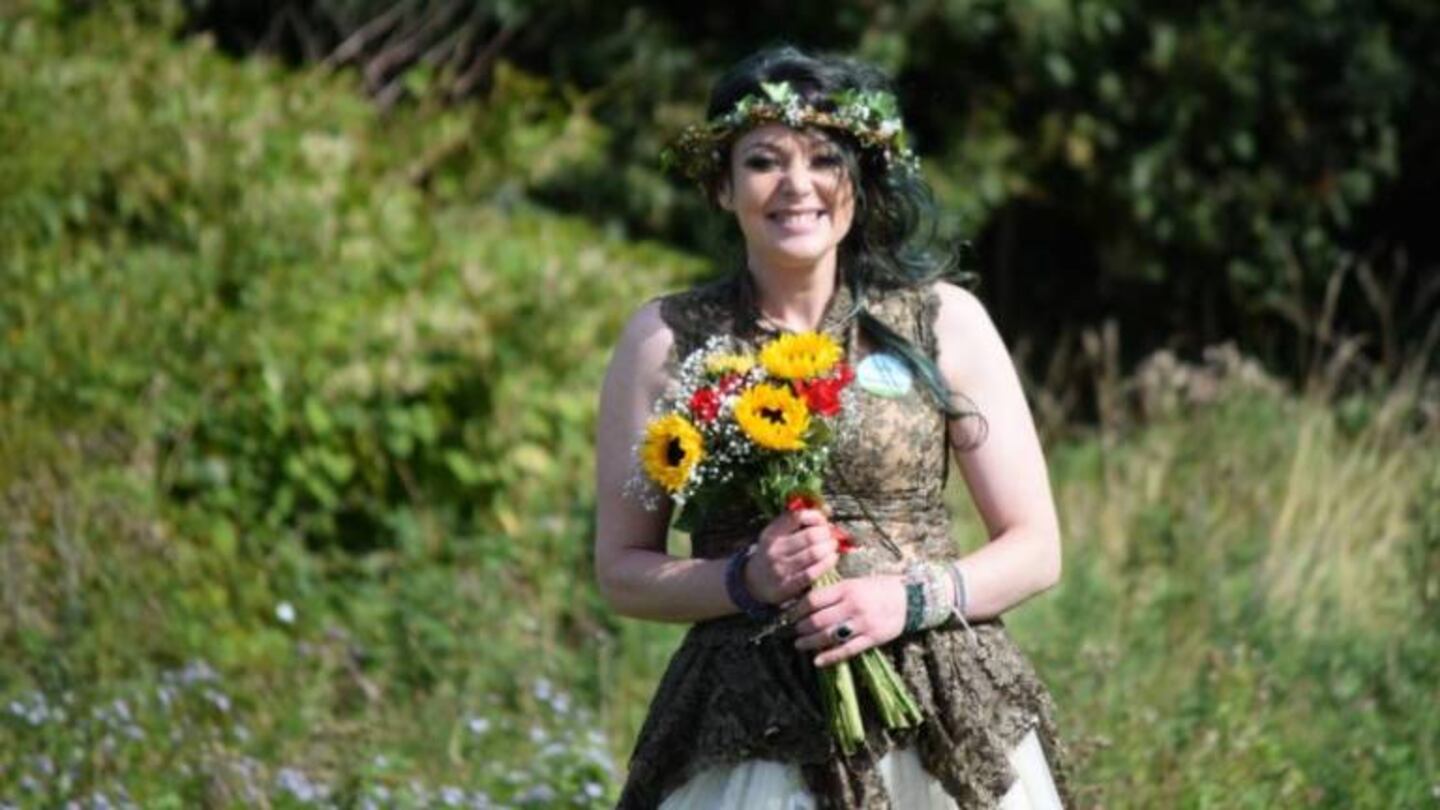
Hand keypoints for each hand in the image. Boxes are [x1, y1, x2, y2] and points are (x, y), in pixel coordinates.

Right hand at [743, 508, 838, 605]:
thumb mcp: (779, 533)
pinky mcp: (787, 585)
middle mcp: (775, 548)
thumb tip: (827, 509)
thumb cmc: (774, 552)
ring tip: (833, 546)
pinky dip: (826, 564)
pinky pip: (812, 573)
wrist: (755, 581)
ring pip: (814, 554)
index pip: (798, 516)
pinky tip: (832, 559)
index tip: (823, 521)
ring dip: (829, 548)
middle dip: (826, 534)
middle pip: (810, 536)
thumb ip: (799, 520)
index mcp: (772, 532)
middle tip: (831, 536)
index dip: (816, 516)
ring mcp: (780, 568)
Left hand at [789, 574, 906, 666]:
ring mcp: (862, 624)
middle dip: (801, 627)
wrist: (910, 599)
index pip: (814, 600)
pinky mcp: (871, 639)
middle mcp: (853, 606)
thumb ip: (834, 592)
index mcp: (847, 588)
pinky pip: (846, 650)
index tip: (791, 614)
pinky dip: (830, 657)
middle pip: (818, 620)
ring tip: (799, 644)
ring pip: (829, 636)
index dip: (798, 609)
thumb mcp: (856, 582)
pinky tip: (817, 661)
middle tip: (793, 630)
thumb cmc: (879, 588)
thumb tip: (808, 602)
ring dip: (810, 642)